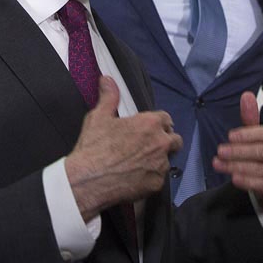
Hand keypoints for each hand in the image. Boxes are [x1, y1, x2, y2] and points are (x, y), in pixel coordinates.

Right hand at [65, 76, 182, 220]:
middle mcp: (160, 143)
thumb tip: (107, 79)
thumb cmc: (94, 147)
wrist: (87, 180)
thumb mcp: (99, 117)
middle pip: (175, 140)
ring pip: (167, 160)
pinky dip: (150, 177)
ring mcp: (160, 165)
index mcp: (150, 124)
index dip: (158, 123)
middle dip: (165, 141)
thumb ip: (109, 96)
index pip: (166, 119)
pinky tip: (135, 177)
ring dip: (158, 160)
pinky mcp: (156, 184)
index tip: (149, 128)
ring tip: (139, 163)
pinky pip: (158, 178)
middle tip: (147, 146)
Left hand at [212, 91, 262, 214]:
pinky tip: (234, 178)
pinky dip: (248, 182)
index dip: (249, 134)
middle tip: (220, 151)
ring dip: (238, 167)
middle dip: (239, 152)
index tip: (229, 136)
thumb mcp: (256, 138)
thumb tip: (246, 95)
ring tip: (219, 165)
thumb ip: (251, 119)